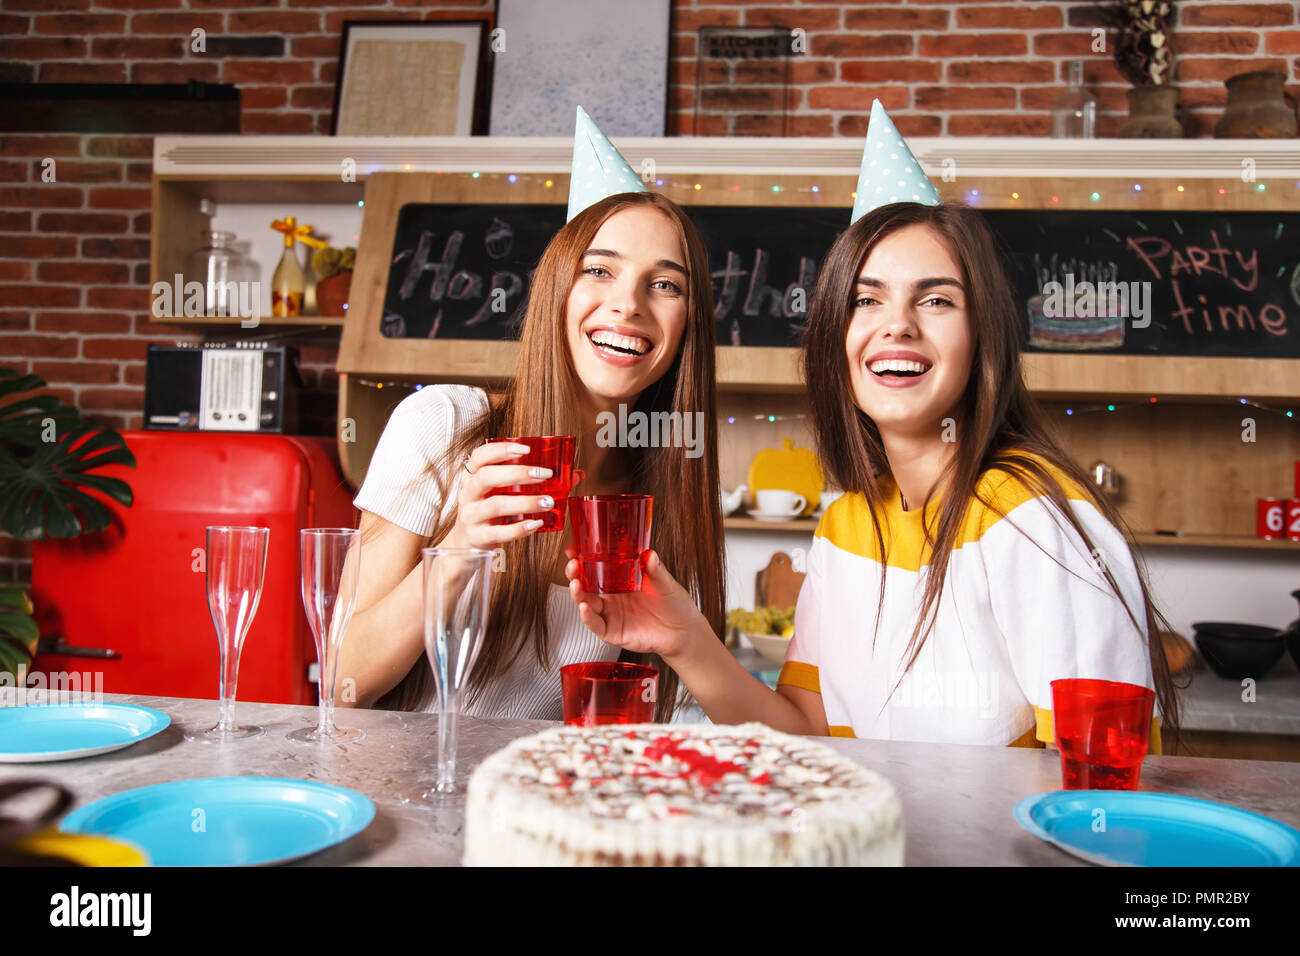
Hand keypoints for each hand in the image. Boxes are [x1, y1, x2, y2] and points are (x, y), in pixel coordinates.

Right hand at [444, 441, 554, 549]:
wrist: (465, 544)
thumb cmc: (489, 512)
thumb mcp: (501, 493)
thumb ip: (532, 482)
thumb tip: (574, 475)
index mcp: (472, 477)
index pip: (480, 456)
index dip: (500, 450)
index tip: (525, 450)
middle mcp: (468, 494)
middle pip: (486, 477)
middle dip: (517, 473)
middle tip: (544, 474)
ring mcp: (470, 516)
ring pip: (495, 505)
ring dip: (524, 502)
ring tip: (547, 502)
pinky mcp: (477, 537)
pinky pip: (497, 533)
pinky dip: (518, 529)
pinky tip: (536, 524)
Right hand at [565, 547, 703, 659]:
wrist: (684, 631)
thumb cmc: (674, 604)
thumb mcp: (665, 582)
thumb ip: (655, 569)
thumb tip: (649, 553)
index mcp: (620, 581)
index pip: (595, 568)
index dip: (582, 559)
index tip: (574, 549)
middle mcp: (612, 597)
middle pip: (585, 585)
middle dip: (575, 574)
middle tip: (573, 565)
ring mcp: (611, 614)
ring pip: (586, 603)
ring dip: (578, 594)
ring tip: (576, 584)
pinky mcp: (613, 632)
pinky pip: (595, 625)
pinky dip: (587, 617)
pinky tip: (585, 607)